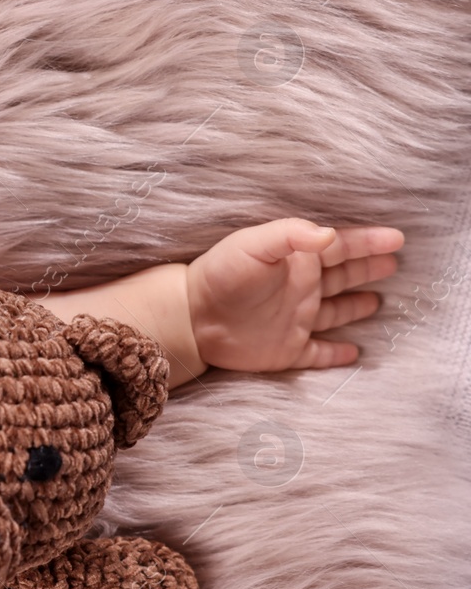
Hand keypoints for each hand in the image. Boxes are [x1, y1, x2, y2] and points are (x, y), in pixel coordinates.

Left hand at [185, 217, 402, 370]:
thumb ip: (290, 236)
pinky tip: (354, 354)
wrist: (191, 318)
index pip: (339, 247)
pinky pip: (318, 353)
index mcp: (296, 262)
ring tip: (379, 300)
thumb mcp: (253, 246)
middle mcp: (300, 289)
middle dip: (368, 268)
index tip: (397, 238)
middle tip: (393, 263)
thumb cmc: (220, 275)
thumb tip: (330, 234)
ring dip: (356, 306)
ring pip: (335, 312)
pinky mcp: (287, 349)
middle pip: (343, 276)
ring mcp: (295, 320)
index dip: (368, 242)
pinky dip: (336, 354)